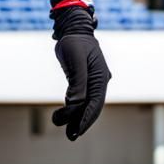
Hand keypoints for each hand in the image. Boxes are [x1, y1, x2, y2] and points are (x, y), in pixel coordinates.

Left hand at [51, 5, 111, 140]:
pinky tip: (64, 116)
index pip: (95, 103)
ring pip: (84, 104)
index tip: (78, 130)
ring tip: (63, 128)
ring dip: (75, 116)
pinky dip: (72, 107)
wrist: (72, 28)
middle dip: (81, 121)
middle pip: (91, 106)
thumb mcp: (75, 60)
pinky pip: (79, 97)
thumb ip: (77, 82)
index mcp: (100, 77)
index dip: (87, 118)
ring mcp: (91, 81)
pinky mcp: (82, 80)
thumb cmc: (74, 42)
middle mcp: (98, 81)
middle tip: (71, 136)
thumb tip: (75, 104)